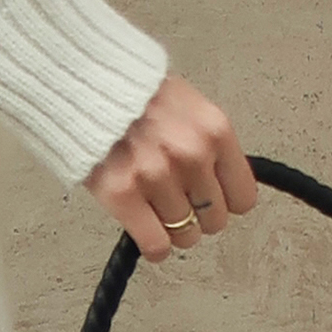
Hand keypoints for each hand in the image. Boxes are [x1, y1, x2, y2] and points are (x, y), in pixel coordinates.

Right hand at [84, 76, 256, 260]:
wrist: (88, 85)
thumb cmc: (138, 95)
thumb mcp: (190, 107)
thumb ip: (210, 146)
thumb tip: (225, 187)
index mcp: (214, 131)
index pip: (243, 197)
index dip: (226, 202)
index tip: (211, 198)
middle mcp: (190, 155)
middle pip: (215, 221)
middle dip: (198, 216)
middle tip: (178, 200)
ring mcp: (156, 176)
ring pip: (186, 236)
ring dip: (173, 229)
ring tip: (157, 207)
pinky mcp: (123, 194)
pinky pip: (156, 245)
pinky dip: (155, 246)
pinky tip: (147, 231)